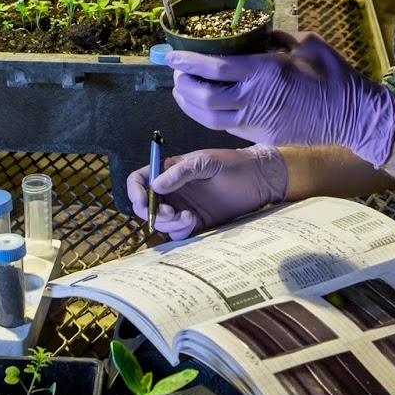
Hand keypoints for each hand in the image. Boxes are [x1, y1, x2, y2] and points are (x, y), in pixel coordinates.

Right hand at [126, 144, 287, 240]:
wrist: (259, 180)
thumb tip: (155, 186)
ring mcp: (183, 206)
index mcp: (170, 170)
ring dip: (169, 224)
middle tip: (170, 213)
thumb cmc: (233, 164)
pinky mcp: (195, 222)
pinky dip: (180, 231)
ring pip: (162, 222)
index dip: (135, 191)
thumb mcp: (206, 162)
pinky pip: (178, 232)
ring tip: (188, 217)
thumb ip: (181, 172)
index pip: (140, 180)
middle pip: (147, 205)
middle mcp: (173, 190)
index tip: (141, 201)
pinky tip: (194, 221)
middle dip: (153, 213)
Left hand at [166, 31, 394, 165]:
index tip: (172, 55)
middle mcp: (255, 98)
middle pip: (203, 96)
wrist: (354, 115)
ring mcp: (258, 122)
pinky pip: (226, 127)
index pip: (213, 67)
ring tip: (182, 90)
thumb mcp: (306, 42)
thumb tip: (252, 33)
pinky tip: (204, 105)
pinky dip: (208, 116)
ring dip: (189, 104)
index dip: (187, 62)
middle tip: (176, 72)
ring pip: (209, 118)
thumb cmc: (333, 73)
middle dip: (181, 84)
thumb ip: (274, 36)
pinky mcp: (263, 136)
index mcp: (265, 71)